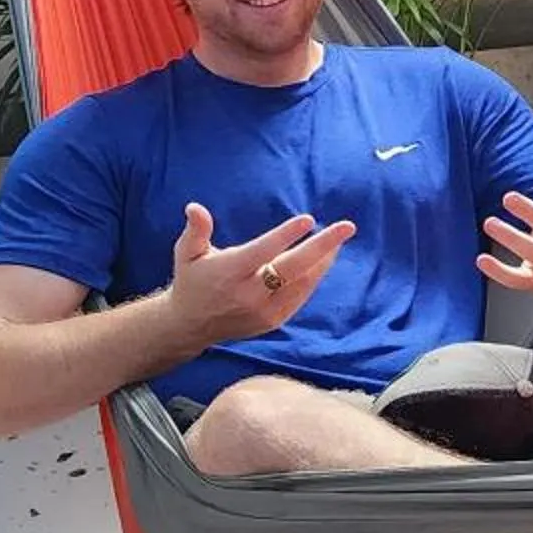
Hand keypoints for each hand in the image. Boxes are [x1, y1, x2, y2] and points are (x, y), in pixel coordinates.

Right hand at [166, 201, 355, 357]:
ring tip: (339, 239)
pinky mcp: (273, 321)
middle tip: (347, 227)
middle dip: (323, 246)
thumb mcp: (185, 253)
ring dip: (324, 260)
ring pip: (303, 283)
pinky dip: (314, 276)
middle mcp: (248, 294)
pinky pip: (301, 296)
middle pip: (293, 268)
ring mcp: (263, 311)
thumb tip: (195, 207)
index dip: (286, 236)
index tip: (308, 219)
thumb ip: (196, 230)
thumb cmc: (192, 280)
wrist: (191, 326)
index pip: (262, 252)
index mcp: (229, 273)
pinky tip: (324, 259)